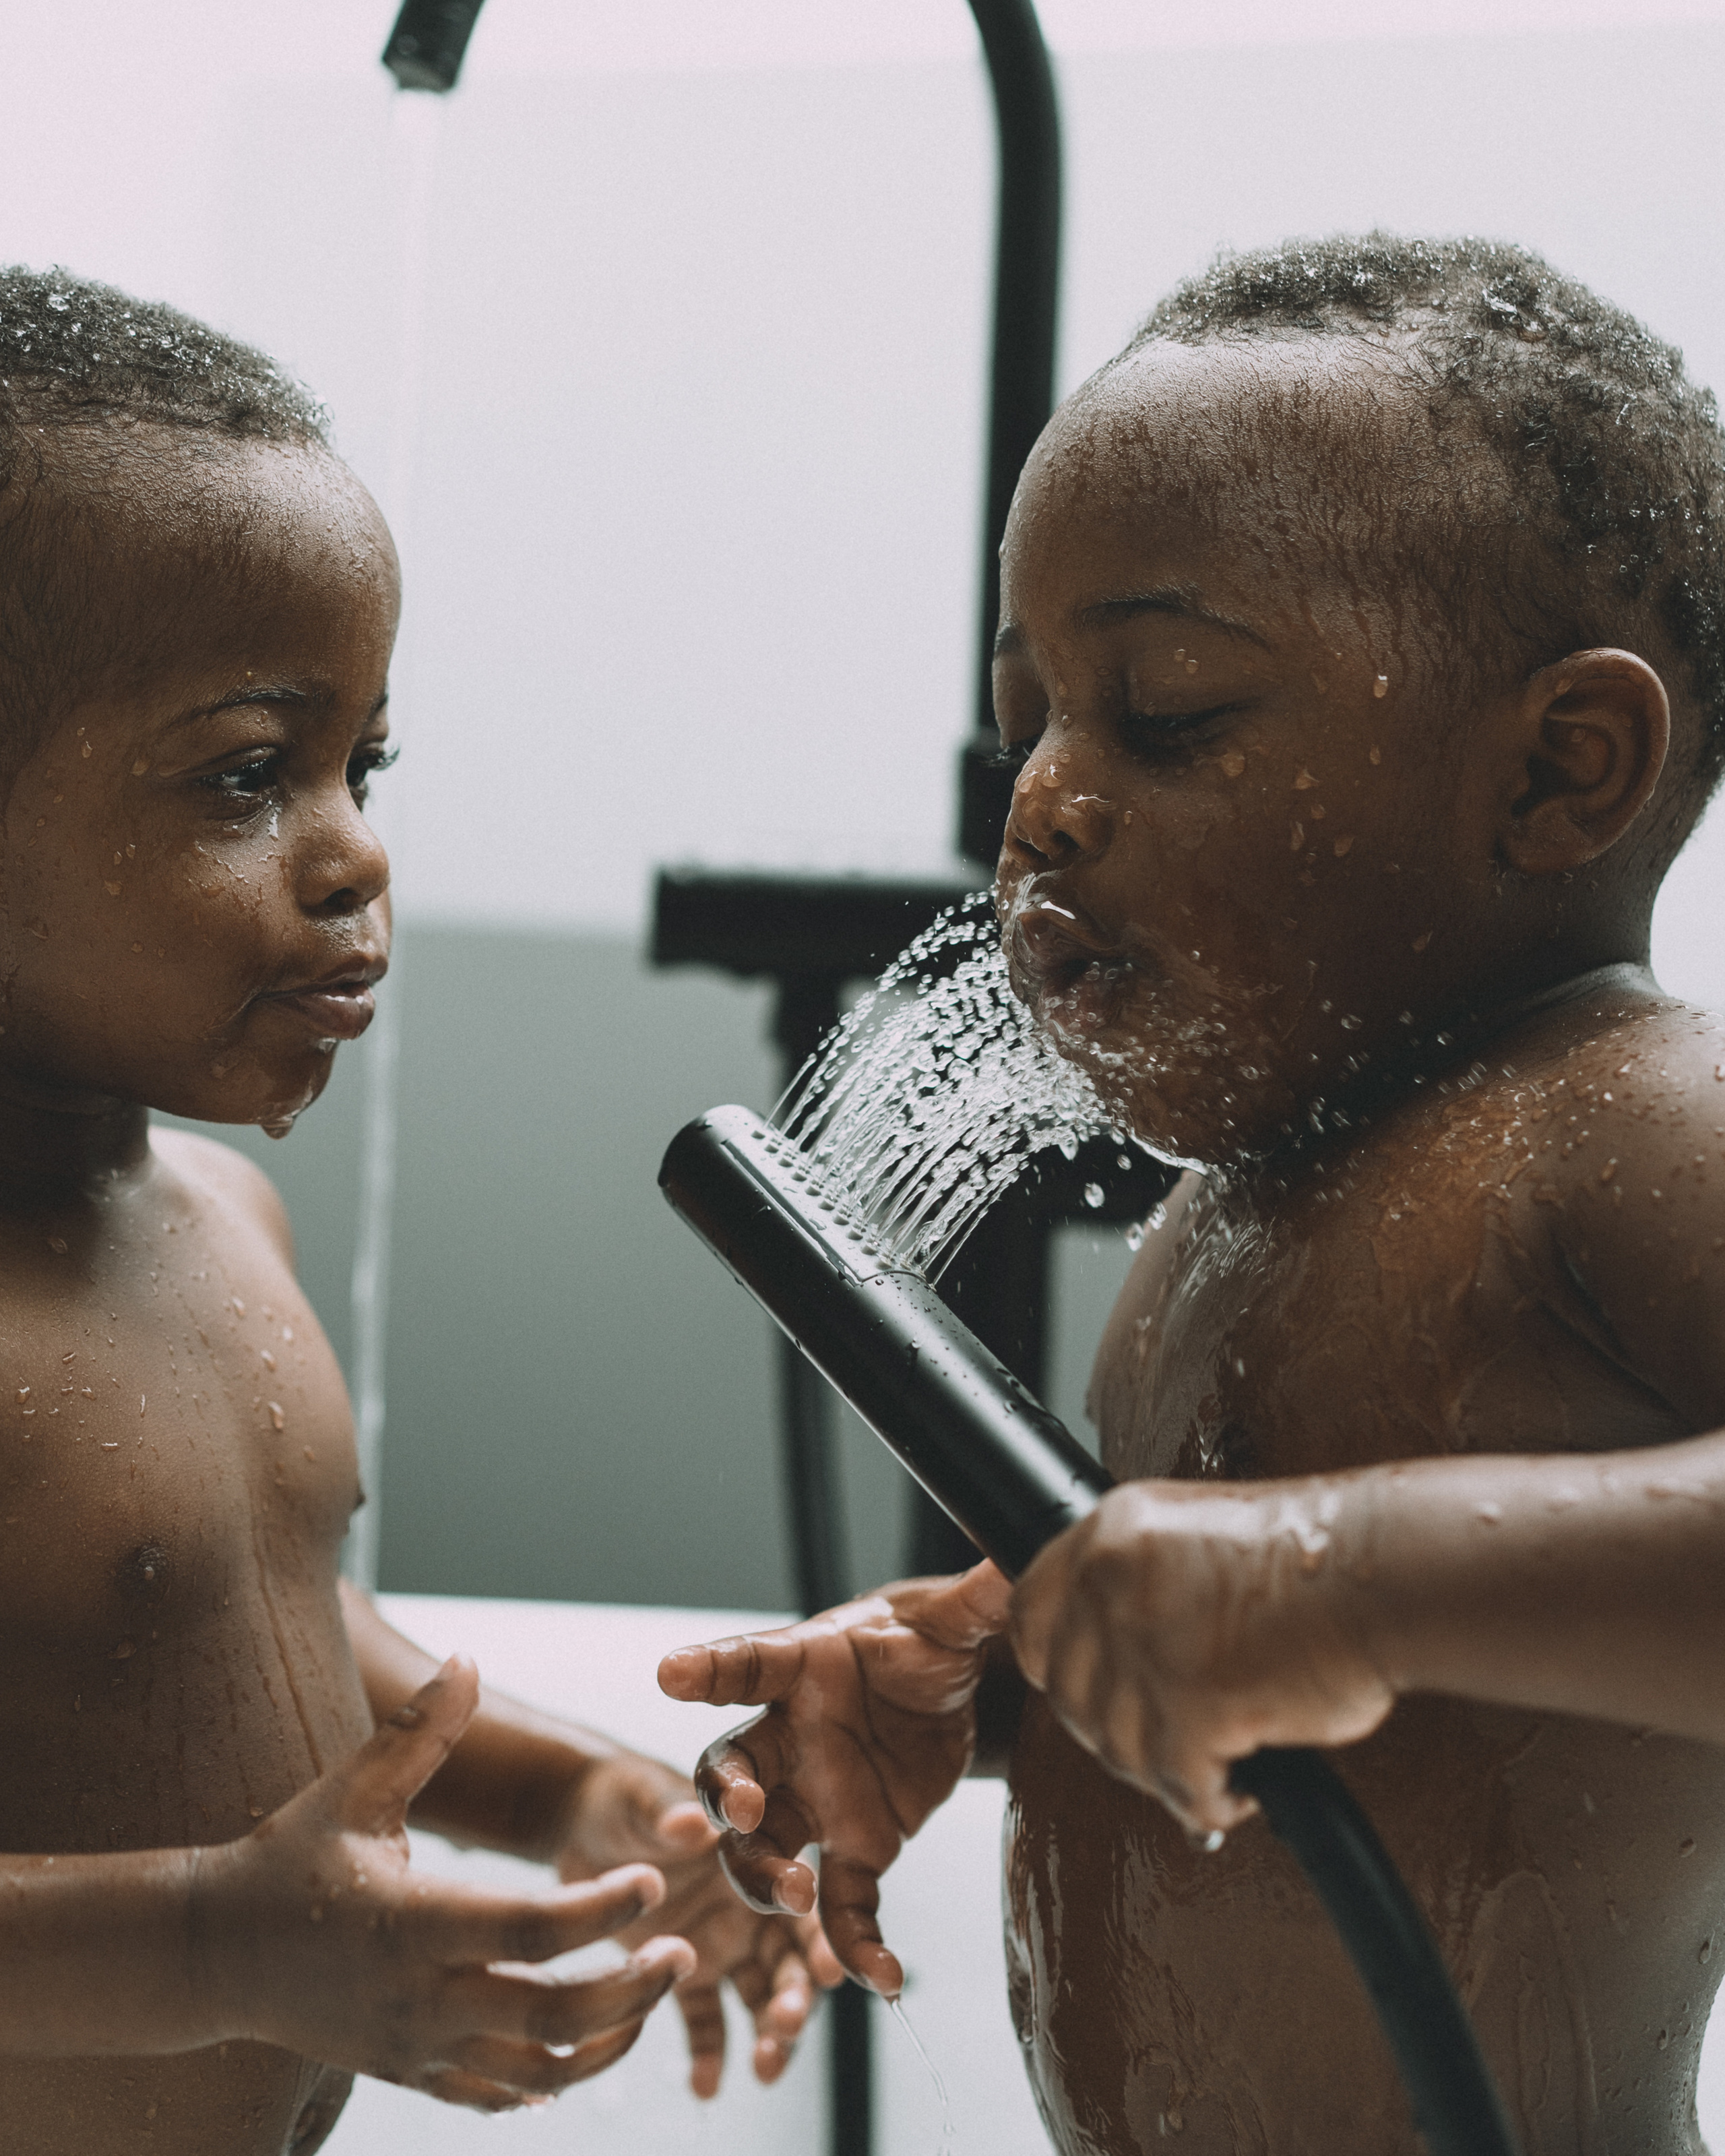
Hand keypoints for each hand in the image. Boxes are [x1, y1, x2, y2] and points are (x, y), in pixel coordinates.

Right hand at [195, 1659, 695, 2111]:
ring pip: (536, 2074)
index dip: (601, 1912)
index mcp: (412, 1923)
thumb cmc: (288, 1857)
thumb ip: (418, 1733)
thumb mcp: (351, 1789)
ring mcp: (415, 2049)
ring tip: (653, 1997)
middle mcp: (418, 1999)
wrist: (213, 1954)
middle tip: (684, 1952)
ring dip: (607, 2043)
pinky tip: (587, 2049)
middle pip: (551, 2017)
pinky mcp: (408, 2076)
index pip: (531, 1930)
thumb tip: (467, 1659)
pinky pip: (495, 2097)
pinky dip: (550, 2082)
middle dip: (630, 1992)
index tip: (654, 1883)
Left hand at [549, 1747, 841, 2095]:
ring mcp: (717, 1944)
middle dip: (797, 1998)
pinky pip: (703, 2021)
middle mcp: (747, 1908)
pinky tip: (706, 2086)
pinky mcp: (678, 1973)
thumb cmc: (622, 1796)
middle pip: (788, 1962)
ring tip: (763, 2068)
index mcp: (754, 1859)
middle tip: (787, 2025)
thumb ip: (669, 1811)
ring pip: (757, 1999)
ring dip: (767, 2035)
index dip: (818, 1936)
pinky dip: (708, 2056)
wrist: (580, 1821)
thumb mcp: (641, 1796)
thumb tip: (692, 1822)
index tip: (829, 1970)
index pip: (799, 1903)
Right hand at [657, 1563, 1011, 1998]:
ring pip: (762, 1848)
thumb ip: (975, 1599)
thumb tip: (1012, 1563)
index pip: (751, 1661)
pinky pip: (840, 1905)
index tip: (672, 1671)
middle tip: (749, 1813)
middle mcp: (793, 1737)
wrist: (944, 1692)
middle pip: (732, 1768)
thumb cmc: (924, 1643)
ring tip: (796, 1898)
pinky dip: (855, 1945)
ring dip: (766, 1877)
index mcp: (805, 1667)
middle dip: (728, 1795)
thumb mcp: (952, 1620)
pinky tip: (885, 1979)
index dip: (710, 1667)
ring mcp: (814, 1799)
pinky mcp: (855, 1847)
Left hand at [1010, 1479, 1393, 1837]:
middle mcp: (1115, 1580)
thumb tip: (1110, 1660)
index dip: (1054, 1663)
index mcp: (1114, 1531)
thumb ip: (1142, 1586)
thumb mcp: (1196, 1540)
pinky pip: (1176, 1783)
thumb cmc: (1317, 1560)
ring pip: (1117, 1746)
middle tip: (1165, 1742)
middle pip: (1066, 1691)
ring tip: (1212, 1763)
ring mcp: (1148, 1642)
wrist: (1390, 1572)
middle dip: (1114, 1729)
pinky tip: (1239, 1788)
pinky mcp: (1193, 1704)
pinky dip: (1207, 1798)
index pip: (1030, 1611)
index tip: (1084, 1691)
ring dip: (1163, 1768)